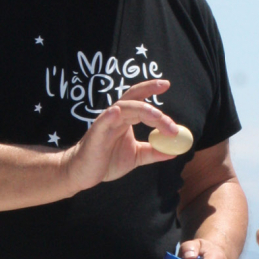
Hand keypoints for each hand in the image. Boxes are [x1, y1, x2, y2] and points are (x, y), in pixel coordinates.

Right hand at [61, 81, 180, 192]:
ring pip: (123, 108)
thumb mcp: (136, 156)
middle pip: (135, 101)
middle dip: (154, 105)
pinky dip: (109, 116)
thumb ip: (153, 151)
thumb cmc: (106, 161)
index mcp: (125, 119)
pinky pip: (102, 123)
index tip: (166, 84)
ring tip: (158, 117)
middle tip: (171, 122)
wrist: (84, 174)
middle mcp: (116, 117)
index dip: (151, 89)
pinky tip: (116, 112)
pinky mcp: (95, 135)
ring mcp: (105, 124)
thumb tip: (174, 150)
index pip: (139, 99)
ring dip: (143, 110)